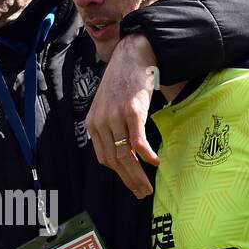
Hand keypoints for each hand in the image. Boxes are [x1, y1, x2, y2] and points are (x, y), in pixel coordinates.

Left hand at [87, 33, 160, 198]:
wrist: (131, 55)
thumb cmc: (123, 82)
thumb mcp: (108, 106)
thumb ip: (111, 128)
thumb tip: (124, 152)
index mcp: (93, 124)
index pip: (104, 158)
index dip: (119, 175)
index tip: (132, 185)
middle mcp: (101, 122)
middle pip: (115, 160)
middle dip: (129, 180)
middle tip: (142, 193)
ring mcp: (116, 117)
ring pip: (126, 155)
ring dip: (138, 174)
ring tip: (149, 185)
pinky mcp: (132, 111)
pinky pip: (138, 140)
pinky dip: (146, 155)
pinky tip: (155, 162)